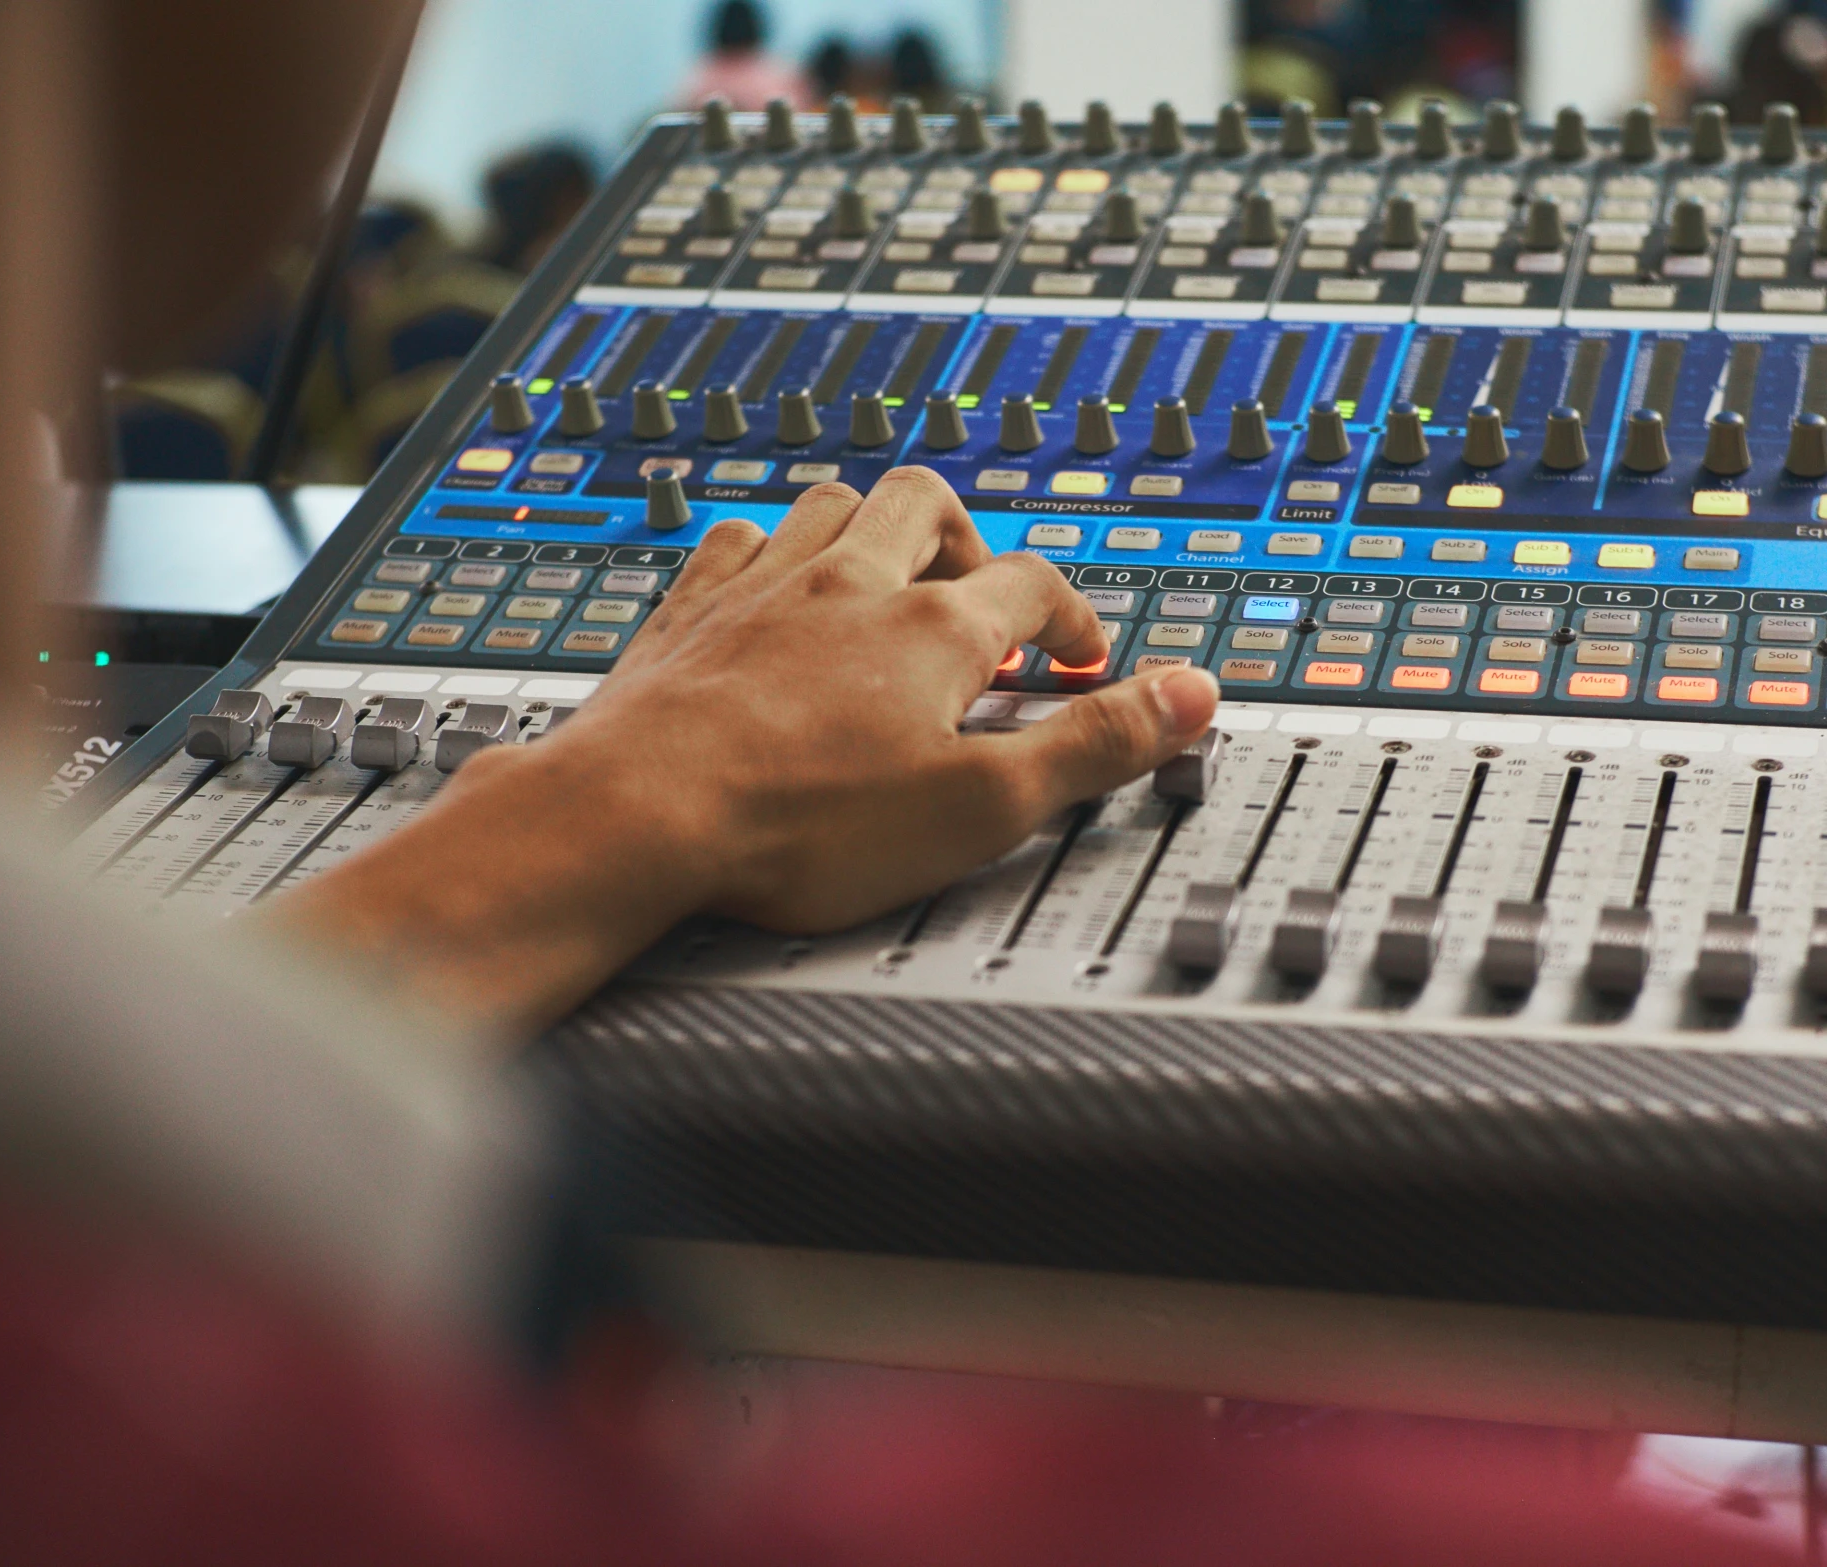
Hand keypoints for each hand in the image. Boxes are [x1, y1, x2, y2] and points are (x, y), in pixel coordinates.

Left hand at [269, 468, 1218, 1035]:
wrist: (634, 816)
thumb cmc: (799, 823)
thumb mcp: (982, 806)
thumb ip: (1093, 747)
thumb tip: (1192, 698)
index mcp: (930, 626)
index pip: (1032, 586)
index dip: (1075, 621)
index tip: (1086, 663)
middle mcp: (846, 581)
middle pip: (926, 504)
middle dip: (971, 538)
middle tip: (983, 595)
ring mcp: (760, 588)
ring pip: (830, 503)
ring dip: (874, 526)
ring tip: (890, 577)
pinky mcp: (687, 613)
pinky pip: (737, 540)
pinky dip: (773, 550)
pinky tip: (772, 584)